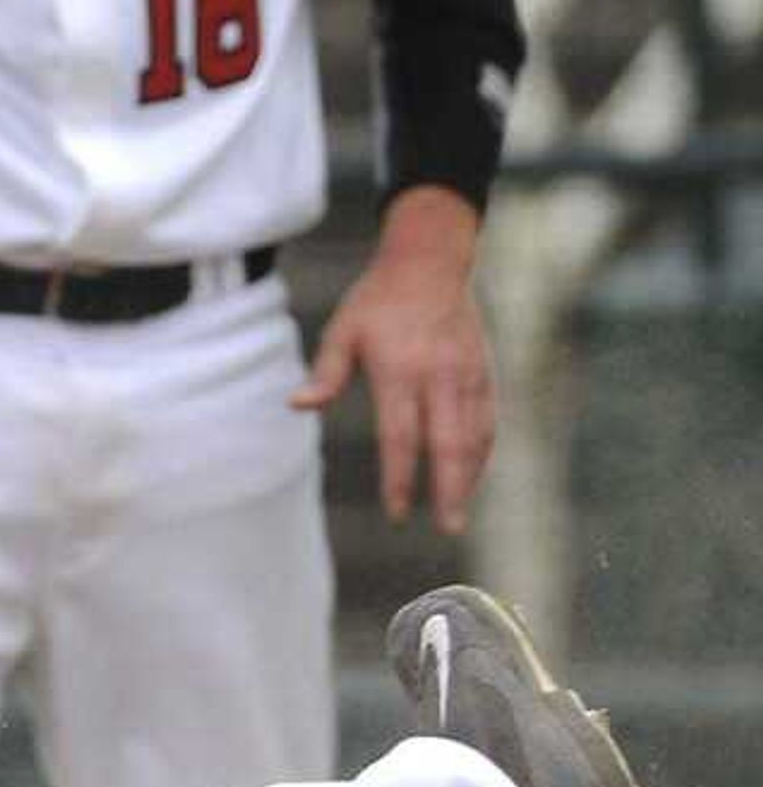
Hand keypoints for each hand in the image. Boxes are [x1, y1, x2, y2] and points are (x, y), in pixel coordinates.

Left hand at [292, 190, 494, 530]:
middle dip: (450, 488)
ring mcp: (468, 372)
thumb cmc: (377, 300)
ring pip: (476, 433)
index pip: (402, 436)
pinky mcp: (484, 368)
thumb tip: (297, 405)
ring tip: (459, 512)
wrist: (431, 258)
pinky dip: (483, 449)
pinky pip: (488, 417)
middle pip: (450, 442)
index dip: (401, 477)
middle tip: (449, 528)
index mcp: (402, 370)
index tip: (398, 511)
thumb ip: (325, 372)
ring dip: (471, 475)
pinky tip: (473, 474)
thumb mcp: (342, 329)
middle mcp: (441, 375)